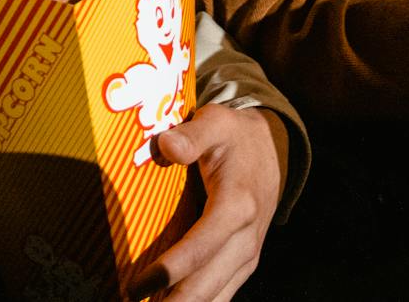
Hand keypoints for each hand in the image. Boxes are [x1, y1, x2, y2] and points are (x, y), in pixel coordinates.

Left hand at [130, 104, 287, 301]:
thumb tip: (166, 146)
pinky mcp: (242, 263)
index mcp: (237, 205)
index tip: (137, 285)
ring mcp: (246, 255)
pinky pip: (221, 293)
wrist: (271, 150)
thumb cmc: (234, 136)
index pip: (201, 246)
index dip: (170, 269)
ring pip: (216, 295)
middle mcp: (245, 238)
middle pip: (208, 283)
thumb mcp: (216, 123)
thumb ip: (192, 135)